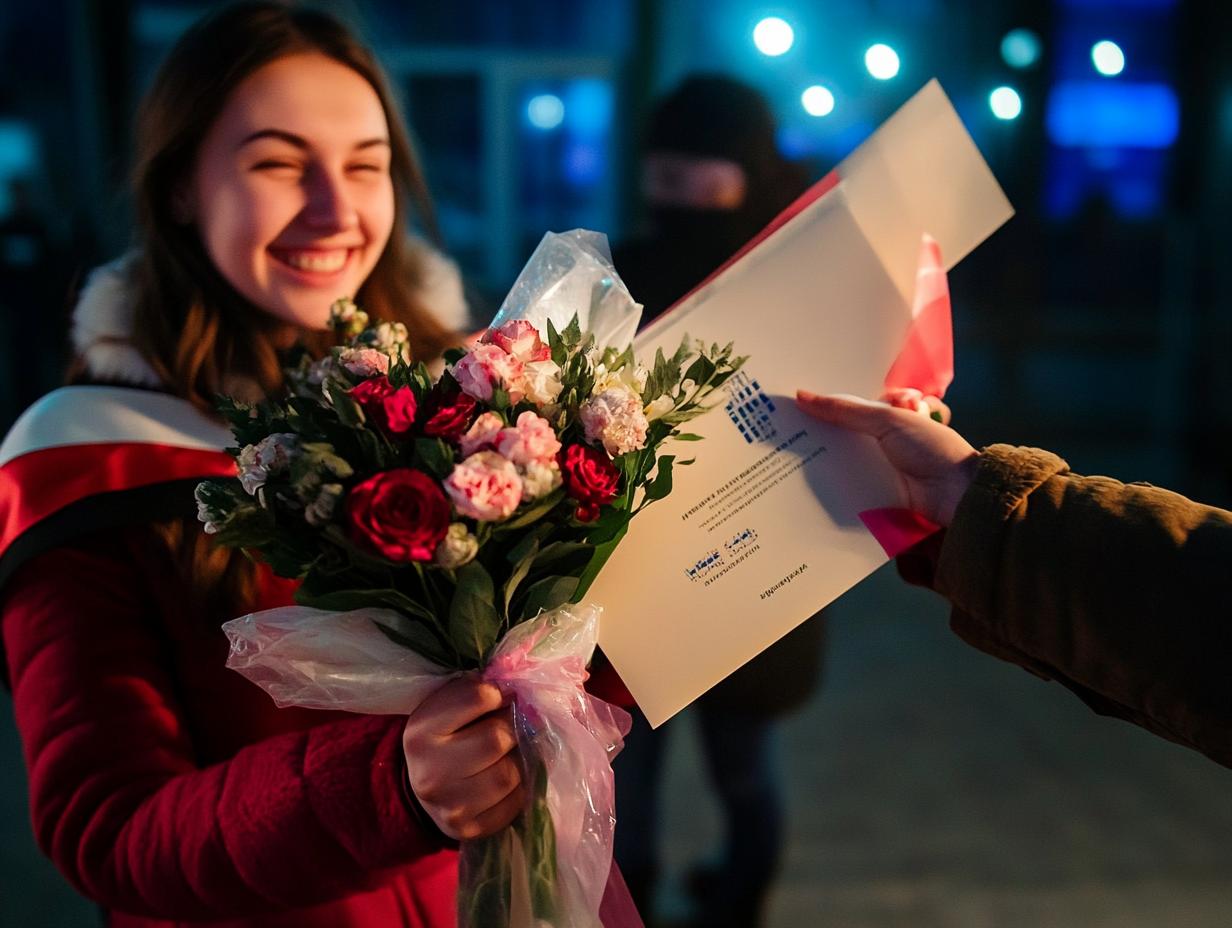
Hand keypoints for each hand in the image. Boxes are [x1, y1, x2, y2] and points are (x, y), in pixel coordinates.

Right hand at [403, 676, 523, 840]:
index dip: (498, 693)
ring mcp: (450, 806)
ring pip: (509, 773)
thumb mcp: (446, 707)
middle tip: (512, 724)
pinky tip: (507, 777)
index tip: (500, 696)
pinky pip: (515, 802)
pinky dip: (519, 786)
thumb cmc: (444, 737)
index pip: (478, 697)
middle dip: (512, 727)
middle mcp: (431, 772)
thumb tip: (519, 687)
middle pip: (497, 738)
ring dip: (518, 759)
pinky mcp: (470, 830)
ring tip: (509, 752)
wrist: (424, 788)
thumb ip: (476, 692)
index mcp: (421, 732)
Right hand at [796, 390, 977, 525]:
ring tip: (778, 461)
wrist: (959, 497)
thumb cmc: (932, 450)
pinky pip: (843, 496)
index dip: (819, 408)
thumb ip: (846, 410)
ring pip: (836, 469)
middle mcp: (878, 447)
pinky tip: (800, 489)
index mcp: (886, 420)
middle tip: (774, 433)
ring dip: (814, 468)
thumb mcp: (889, 420)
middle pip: (836, 441)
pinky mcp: (871, 502)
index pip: (845, 411)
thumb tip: (803, 397)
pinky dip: (826, 494)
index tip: (786, 405)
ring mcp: (874, 475)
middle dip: (810, 438)